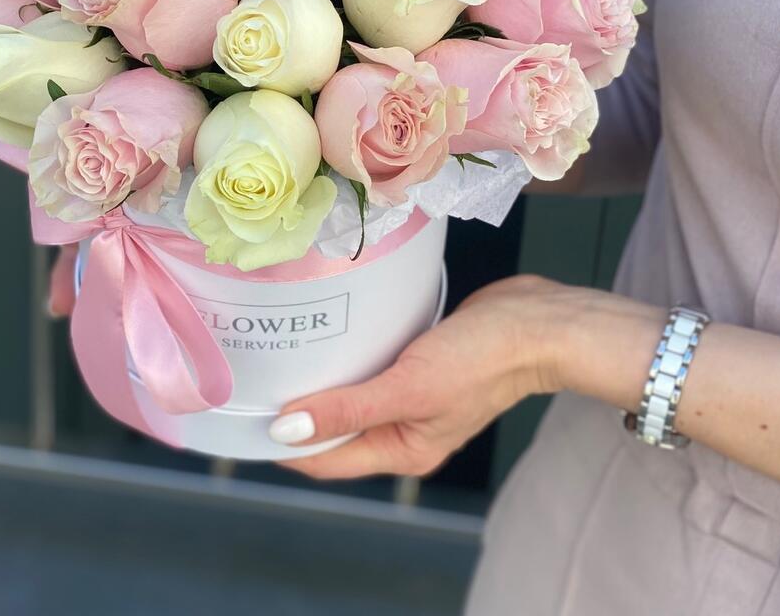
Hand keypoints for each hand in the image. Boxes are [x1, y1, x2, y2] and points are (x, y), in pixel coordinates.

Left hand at [274, 274, 581, 479]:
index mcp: (403, 450)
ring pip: (350, 398)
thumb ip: (348, 409)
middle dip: (295, 412)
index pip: (325, 458)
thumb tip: (286, 430)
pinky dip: (347, 360)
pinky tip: (328, 337)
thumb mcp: (409, 387)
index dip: (282, 444)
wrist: (536, 321)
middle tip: (256, 377)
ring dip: (320, 383)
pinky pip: (370, 369)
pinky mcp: (417, 365)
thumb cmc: (483, 358)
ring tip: (282, 355)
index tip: (244, 416)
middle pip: (334, 430)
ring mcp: (411, 398)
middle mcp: (403, 430)